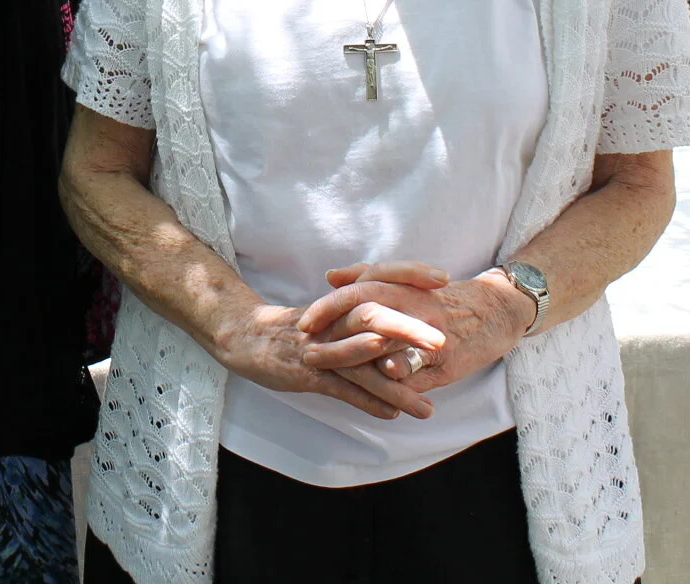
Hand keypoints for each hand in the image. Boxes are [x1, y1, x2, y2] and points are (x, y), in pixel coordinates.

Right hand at [209, 289, 441, 421]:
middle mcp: (333, 320)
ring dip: (395, 382)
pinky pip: (341, 387)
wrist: (245, 335)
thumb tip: (402, 320)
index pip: (380, 280)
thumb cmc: (295, 326)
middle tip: (443, 342)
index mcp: (341, 301)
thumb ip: (363, 312)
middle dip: (410, 331)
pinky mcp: (306, 371)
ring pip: (361, 362)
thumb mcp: (331, 312)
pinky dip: (367, 401)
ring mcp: (320, 346)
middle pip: (374, 317)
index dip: (410, 275)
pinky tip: (392, 415)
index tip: (444, 278)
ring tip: (425, 404)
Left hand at [298, 262, 530, 395]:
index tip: (303, 322)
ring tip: (327, 366)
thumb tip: (331, 276)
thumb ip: (369, 277)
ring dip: (354, 354)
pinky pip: (421, 360)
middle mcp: (414, 303)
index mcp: (402, 285)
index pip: (358, 290)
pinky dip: (403, 366)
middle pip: (365, 311)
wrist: (497, 309)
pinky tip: (384, 373)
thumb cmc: (445, 300)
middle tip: (305, 348)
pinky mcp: (448, 356)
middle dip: (331, 331)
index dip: (328, 306)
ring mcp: (430, 330)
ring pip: (389, 338)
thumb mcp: (409, 284)